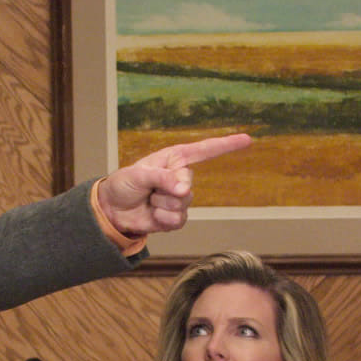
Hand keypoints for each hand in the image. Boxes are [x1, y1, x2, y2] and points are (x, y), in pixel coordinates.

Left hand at [95, 133, 251, 235]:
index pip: (205, 150)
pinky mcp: (176, 217)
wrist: (112, 210)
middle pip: (187, 184)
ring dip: (161, 205)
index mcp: (174, 159)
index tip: (248, 139)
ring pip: (182, 204)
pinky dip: (162, 219)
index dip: (226, 145)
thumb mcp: (139, 174)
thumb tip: (184, 190)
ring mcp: (180, 199)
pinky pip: (178, 220)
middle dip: (166, 189)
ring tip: (148, 201)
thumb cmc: (123, 184)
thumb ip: (162, 178)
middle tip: (150, 189)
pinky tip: (152, 215)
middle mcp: (180, 177)